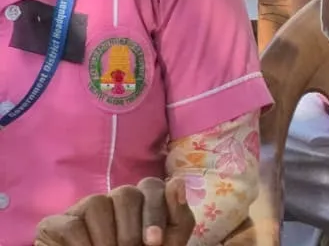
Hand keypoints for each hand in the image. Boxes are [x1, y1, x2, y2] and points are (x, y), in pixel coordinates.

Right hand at [34, 177, 194, 245]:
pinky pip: (71, 225)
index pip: (152, 187)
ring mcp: (85, 208)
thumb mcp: (168, 243)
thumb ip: (177, 216)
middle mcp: (114, 199)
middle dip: (130, 231)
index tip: (154, 242)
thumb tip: (177, 183)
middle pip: (125, 194)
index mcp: (143, 200)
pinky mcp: (56, 223)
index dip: (155, 213)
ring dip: (106, 239)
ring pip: (97, 204)